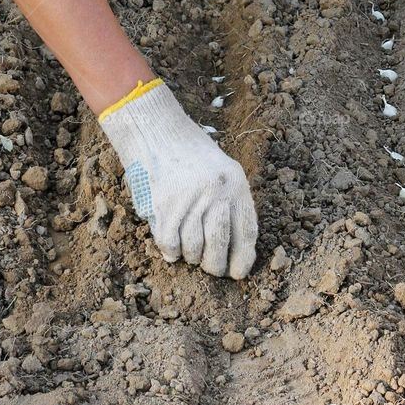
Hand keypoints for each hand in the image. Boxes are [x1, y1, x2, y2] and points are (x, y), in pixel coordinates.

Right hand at [98, 78, 258, 277]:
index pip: (246, 232)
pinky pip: (170, 243)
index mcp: (235, 184)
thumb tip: (231, 252)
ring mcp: (189, 198)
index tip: (237, 273)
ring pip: (193, 248)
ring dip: (191, 257)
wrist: (157, 131)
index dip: (243, 258)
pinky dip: (171, 251)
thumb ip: (229, 206)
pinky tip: (172, 248)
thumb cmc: (192, 155)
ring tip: (190, 251)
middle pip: (219, 245)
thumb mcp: (222, 171)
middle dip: (215, 265)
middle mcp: (215, 192)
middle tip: (211, 268)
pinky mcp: (164, 204)